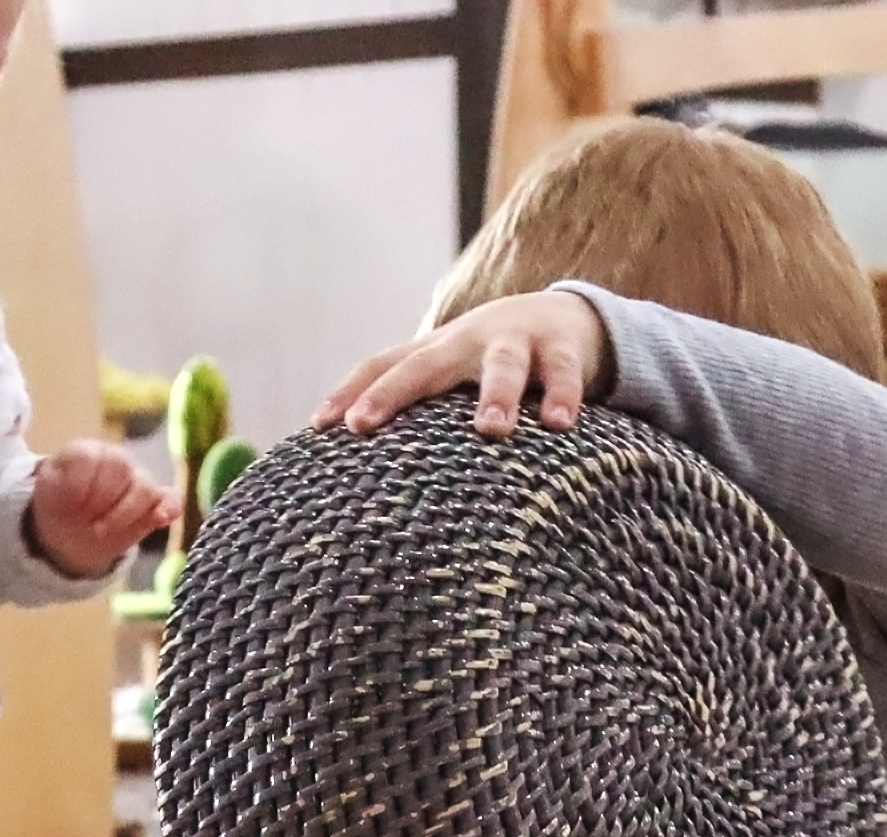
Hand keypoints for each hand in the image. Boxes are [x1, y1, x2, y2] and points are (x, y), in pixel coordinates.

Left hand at [27, 441, 181, 577]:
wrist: (68, 531)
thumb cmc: (58, 505)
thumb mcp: (48, 492)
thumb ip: (64, 482)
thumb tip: (84, 487)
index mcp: (90, 451)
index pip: (93, 459)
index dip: (83, 487)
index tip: (70, 506)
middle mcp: (118, 461)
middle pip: (122, 472)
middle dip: (102, 503)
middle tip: (84, 520)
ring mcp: (139, 480)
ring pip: (146, 489)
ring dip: (124, 514)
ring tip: (101, 531)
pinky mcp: (155, 504)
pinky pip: (171, 500)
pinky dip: (168, 508)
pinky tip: (160, 519)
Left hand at [315, 292, 611, 439]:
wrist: (566, 317)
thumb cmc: (491, 365)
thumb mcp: (451, 377)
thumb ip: (416, 407)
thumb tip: (358, 468)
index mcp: (436, 351)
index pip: (383, 365)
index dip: (350, 392)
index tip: (319, 427)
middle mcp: (467, 341)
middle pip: (425, 363)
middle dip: (392, 393)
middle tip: (362, 425)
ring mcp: (516, 341)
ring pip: (502, 365)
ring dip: (497, 394)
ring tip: (492, 429)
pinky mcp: (562, 348)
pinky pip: (562, 373)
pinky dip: (562, 396)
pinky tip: (559, 424)